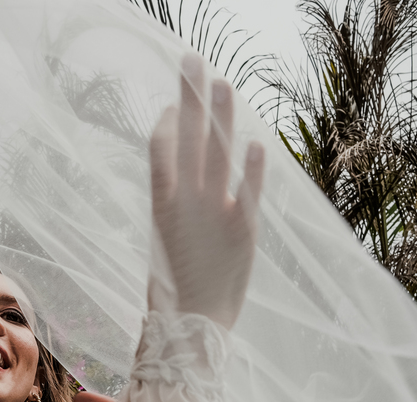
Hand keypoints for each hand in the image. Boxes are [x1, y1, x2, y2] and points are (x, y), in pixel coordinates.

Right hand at [149, 55, 264, 328]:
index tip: (177, 101)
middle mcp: (185, 202)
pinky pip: (249, 190)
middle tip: (191, 60)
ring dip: (221, 116)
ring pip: (217, 153)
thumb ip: (172, 204)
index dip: (171, 120)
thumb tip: (176, 176)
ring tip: (224, 82)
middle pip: (188, 138)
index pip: (162, 149)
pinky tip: (255, 141)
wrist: (192, 326)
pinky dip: (251, 167)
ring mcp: (214, 214)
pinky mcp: (242, 230)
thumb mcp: (163, 240)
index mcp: (161, 205)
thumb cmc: (176, 286)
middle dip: (190, 96)